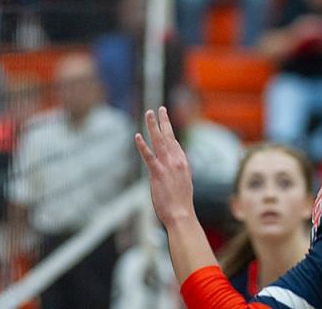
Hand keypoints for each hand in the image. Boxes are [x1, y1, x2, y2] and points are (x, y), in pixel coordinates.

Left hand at [135, 107, 195, 227]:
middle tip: (159, 109)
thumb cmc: (181, 203)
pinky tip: (137, 136)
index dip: (169, 131)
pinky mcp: (158, 173)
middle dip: (163, 121)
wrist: (181, 214)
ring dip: (153, 126)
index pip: (175, 142)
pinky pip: (149, 156)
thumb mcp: (184, 183)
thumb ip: (178, 172)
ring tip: (149, 113)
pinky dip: (142, 145)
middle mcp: (176, 160)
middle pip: (169, 136)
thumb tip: (175, 169)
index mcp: (183, 163)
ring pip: (159, 140)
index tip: (165, 120)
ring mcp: (167, 165)